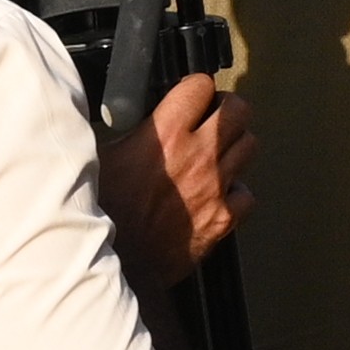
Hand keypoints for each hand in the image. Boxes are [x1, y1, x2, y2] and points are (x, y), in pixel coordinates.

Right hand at [98, 71, 252, 290]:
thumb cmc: (101, 213)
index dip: (197, 88)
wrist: (115, 264)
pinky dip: (237, 192)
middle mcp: (197, 155)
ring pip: (250, 146)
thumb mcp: (99, 159)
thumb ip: (125, 132)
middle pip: (239, 111)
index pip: (200, 86)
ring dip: (235, 146)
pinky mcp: (224, 218)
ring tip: (217, 154)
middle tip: (213, 118)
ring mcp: (215, 186)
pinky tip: (218, 195)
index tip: (190, 96)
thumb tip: (125, 116)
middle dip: (228, 109)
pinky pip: (247, 194)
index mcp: (164, 134)